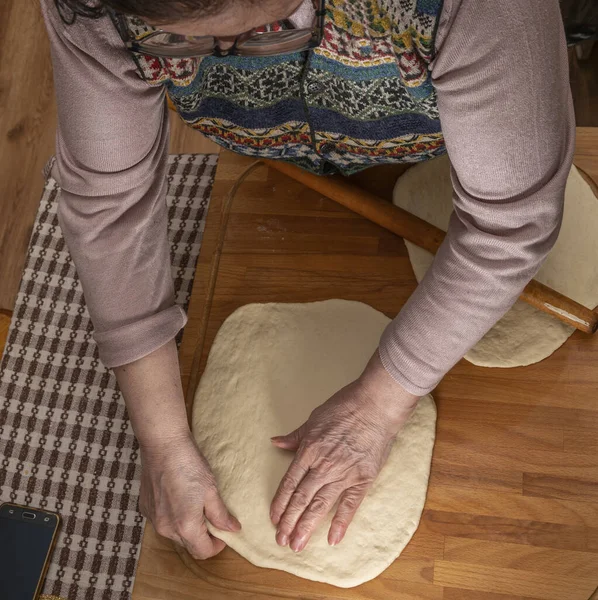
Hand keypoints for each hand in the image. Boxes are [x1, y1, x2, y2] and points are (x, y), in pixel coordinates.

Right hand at [138, 431, 240, 559]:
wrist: (163, 445)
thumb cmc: (189, 465)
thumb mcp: (211, 490)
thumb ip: (221, 514)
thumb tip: (233, 529)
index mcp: (185, 527)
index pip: (203, 552)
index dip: (216, 545)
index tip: (223, 532)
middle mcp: (166, 528)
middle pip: (188, 544)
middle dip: (202, 536)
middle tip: (212, 516)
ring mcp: (153, 518)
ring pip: (174, 533)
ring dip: (186, 526)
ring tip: (195, 504)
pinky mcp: (145, 507)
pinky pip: (162, 520)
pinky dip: (173, 516)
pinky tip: (178, 496)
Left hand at [269, 351, 418, 552]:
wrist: (375, 406)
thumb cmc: (344, 408)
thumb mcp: (313, 419)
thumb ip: (295, 436)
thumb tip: (276, 443)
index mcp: (309, 450)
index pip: (290, 483)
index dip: (280, 503)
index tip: (274, 519)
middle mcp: (323, 466)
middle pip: (302, 498)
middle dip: (289, 521)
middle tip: (281, 540)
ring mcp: (343, 474)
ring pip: (320, 505)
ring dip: (307, 526)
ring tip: (297, 544)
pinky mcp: (363, 478)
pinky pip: (350, 505)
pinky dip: (341, 523)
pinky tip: (332, 539)